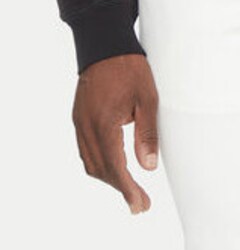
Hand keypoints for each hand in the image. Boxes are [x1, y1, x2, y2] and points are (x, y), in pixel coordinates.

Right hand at [71, 53, 158, 213]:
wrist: (105, 44)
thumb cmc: (130, 69)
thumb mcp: (148, 100)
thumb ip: (148, 134)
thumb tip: (149, 167)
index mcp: (103, 123)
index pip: (114, 166)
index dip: (127, 189)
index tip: (140, 205)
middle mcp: (86, 126)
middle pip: (100, 169)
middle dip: (121, 189)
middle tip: (141, 204)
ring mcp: (79, 122)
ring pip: (90, 162)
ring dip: (110, 179)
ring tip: (131, 192)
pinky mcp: (79, 118)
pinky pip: (86, 150)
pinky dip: (100, 165)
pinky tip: (115, 171)